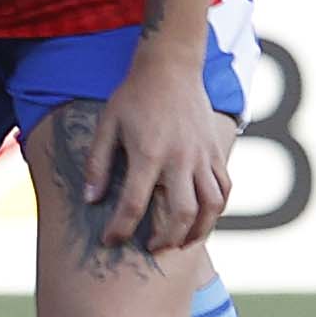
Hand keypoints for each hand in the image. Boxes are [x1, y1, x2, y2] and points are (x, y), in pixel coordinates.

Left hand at [75, 57, 234, 257]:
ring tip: (181, 242)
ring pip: (211, 206)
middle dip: (167, 239)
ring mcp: (203, 156)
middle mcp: (180, 159)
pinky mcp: (217, 151)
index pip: (133, 204)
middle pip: (182, 213)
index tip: (110, 240)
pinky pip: (225, 188)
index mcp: (148, 153)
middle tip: (152, 248)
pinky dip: (217, 209)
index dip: (120, 228)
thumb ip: (98, 163)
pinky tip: (204, 218)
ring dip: (198, 231)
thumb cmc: (133, 97)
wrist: (170, 68)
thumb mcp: (107, 125)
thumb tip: (90, 199)